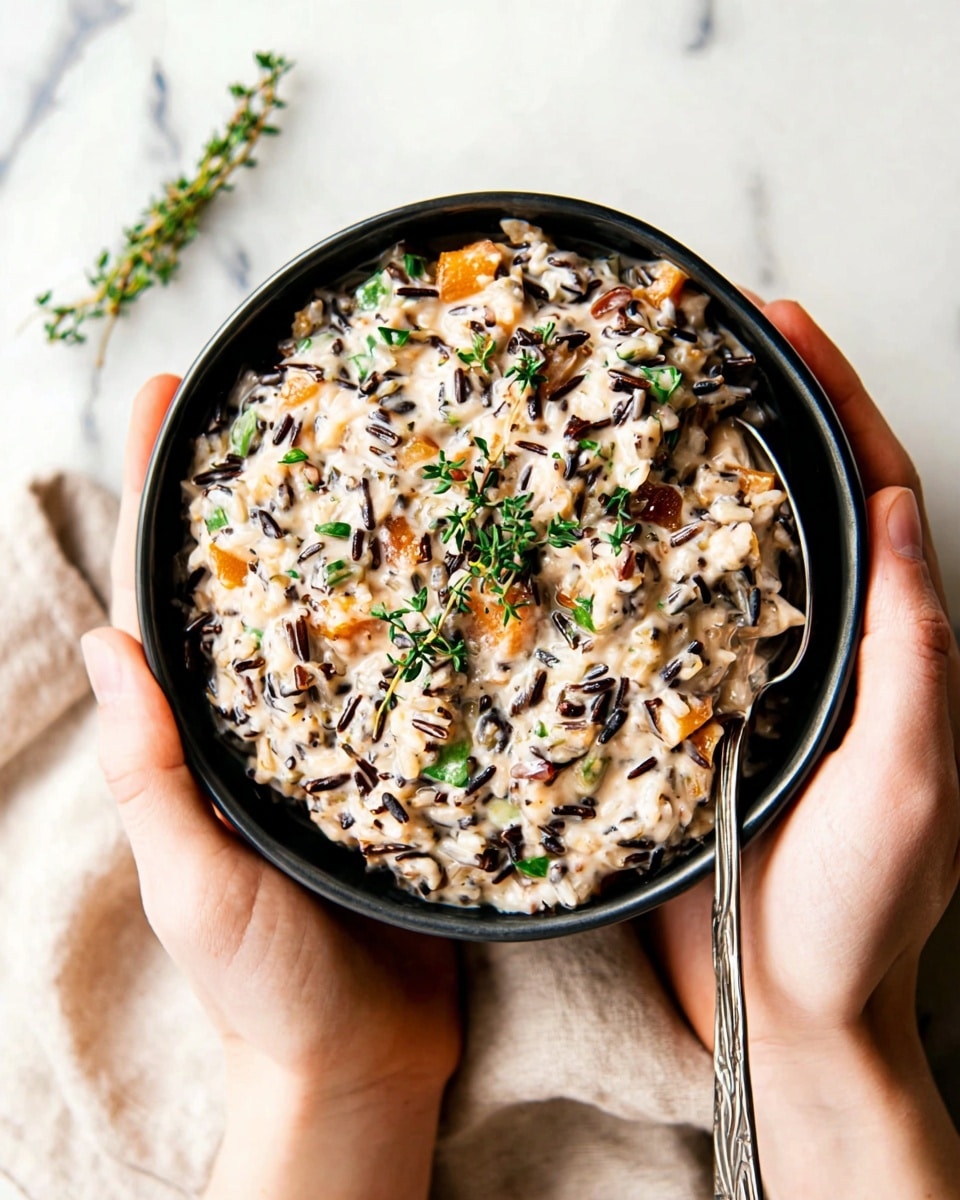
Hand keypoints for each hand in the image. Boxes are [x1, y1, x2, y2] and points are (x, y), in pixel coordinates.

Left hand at [81, 376, 460, 1199]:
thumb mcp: (192, 883)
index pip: (168, 593)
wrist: (361, 1060)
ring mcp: (344, 735)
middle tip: (293, 385)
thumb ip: (151, 772)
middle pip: (260, 579)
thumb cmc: (261, 985)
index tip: (166, 395)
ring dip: (354, 530)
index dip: (159, 492)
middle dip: (262, 482)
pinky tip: (457, 561)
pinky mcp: (410, 763)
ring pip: (345, 611)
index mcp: (203, 735)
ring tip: (385, 441)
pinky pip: (416, 674)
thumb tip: (108, 641)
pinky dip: (426, 615)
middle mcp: (271, 717)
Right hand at [649, 302, 959, 1196]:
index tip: (784, 324)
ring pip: (727, 551)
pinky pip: (665, 620)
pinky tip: (594, 529)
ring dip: (697, 472)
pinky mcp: (685, 715)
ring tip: (643, 404)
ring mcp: (748, 677)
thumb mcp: (911, 779)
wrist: (777, 1007)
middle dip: (763, 410)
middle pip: (798, 502)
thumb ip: (912, 653)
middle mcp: (820, 648)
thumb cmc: (854, 910)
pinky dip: (640, 562)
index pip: (871, 496)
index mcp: (888, 649)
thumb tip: (894, 516)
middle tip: (702, 336)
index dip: (835, 402)